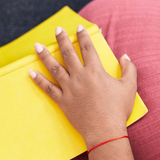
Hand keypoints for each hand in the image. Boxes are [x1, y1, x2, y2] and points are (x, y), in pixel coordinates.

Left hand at [29, 25, 136, 147]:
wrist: (105, 131)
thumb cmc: (118, 109)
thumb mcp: (129, 86)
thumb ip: (129, 69)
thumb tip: (125, 56)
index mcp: (95, 71)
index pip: (87, 48)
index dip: (83, 36)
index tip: (78, 27)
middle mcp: (79, 77)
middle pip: (68, 54)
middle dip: (62, 40)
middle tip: (57, 30)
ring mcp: (69, 89)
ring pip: (54, 68)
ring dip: (45, 56)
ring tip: (37, 46)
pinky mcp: (62, 101)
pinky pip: (47, 88)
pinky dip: (39, 80)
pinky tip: (31, 72)